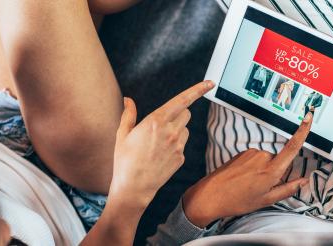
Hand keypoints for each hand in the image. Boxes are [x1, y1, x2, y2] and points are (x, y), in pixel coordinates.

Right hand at [109, 81, 213, 206]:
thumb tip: (128, 100)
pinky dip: (174, 146)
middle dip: (178, 113)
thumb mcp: (122, 134)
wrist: (133, 187)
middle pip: (186, 113)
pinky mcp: (181, 158)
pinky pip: (182, 145)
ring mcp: (178, 146)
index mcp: (156, 121)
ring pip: (185, 129)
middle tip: (163, 123)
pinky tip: (160, 155)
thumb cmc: (124, 160)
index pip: (182, 100)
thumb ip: (128, 114)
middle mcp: (170, 131)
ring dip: (176, 130)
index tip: (210, 83)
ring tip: (158, 143)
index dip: (198, 90)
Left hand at [183, 113, 312, 227]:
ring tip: (248, 185)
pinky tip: (242, 179)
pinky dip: (253, 168)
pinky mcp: (242, 153)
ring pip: (266, 160)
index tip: (309, 117)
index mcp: (271, 170)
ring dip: (262, 171)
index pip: (292, 147)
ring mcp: (251, 153)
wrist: (210, 196)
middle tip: (260, 188)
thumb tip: (303, 181)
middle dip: (275, 172)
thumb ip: (288, 189)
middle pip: (279, 160)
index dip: (303, 131)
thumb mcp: (266, 200)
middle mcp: (262, 157)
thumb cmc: (238, 201)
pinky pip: (255, 159)